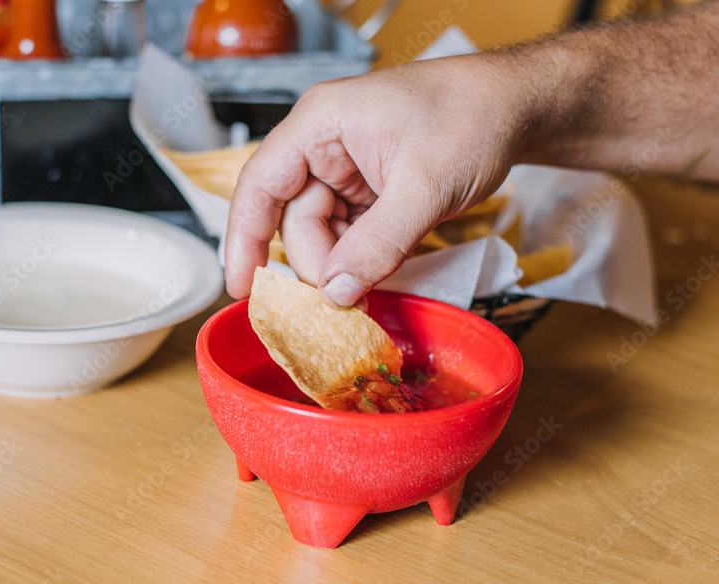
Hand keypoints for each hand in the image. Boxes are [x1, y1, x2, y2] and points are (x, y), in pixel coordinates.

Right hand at [224, 54, 530, 306]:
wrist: (518, 108)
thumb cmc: (472, 117)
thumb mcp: (424, 186)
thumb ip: (377, 243)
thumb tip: (335, 292)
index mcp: (321, 124)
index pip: (261, 184)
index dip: (243, 237)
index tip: (242, 285)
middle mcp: (324, 145)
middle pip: (293, 218)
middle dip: (316, 261)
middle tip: (343, 298)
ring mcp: (346, 170)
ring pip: (321, 233)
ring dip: (342, 265)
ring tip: (369, 285)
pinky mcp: (369, 191)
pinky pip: (349, 235)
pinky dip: (361, 259)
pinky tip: (379, 272)